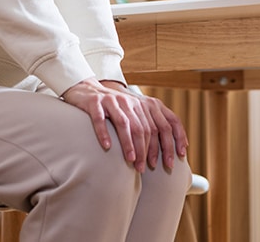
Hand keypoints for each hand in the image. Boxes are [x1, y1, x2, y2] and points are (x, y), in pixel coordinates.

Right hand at [61, 78, 188, 172]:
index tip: (172, 161)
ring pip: (124, 124)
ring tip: (131, 161)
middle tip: (145, 168)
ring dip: (129, 144)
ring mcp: (112, 100)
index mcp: (146, 104)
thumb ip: (150, 125)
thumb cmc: (114, 108)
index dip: (172, 142)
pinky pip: (100, 119)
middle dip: (148, 151)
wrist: (86, 90)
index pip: (166, 122)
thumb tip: (168, 150)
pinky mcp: (95, 103)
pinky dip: (104, 133)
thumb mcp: (135, 113)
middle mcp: (132, 101)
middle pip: (145, 128)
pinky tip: (107, 146)